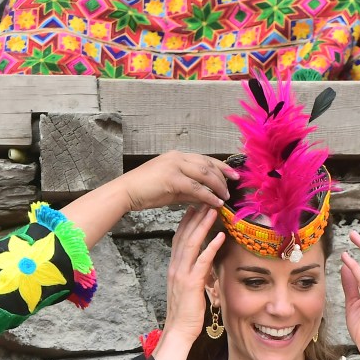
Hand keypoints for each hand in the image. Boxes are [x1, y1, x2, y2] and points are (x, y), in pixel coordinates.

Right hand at [121, 151, 238, 212]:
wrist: (126, 192)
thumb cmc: (144, 191)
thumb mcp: (170, 189)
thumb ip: (188, 190)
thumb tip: (204, 197)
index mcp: (176, 157)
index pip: (204, 159)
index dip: (221, 166)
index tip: (233, 174)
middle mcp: (177, 157)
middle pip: (207, 164)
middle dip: (223, 175)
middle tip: (232, 187)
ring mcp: (174, 166)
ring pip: (204, 174)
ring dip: (217, 186)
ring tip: (225, 197)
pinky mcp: (172, 178)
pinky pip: (196, 187)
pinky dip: (208, 195)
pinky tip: (215, 203)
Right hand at [154, 205, 224, 359]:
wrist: (178, 331)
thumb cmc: (185, 313)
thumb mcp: (189, 289)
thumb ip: (195, 274)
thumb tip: (204, 265)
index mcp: (174, 268)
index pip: (179, 239)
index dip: (187, 222)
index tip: (196, 207)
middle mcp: (176, 268)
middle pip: (184, 236)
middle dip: (195, 217)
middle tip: (206, 200)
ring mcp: (182, 274)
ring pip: (191, 244)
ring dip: (203, 225)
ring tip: (213, 210)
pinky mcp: (191, 283)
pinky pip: (201, 261)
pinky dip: (210, 247)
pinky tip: (219, 236)